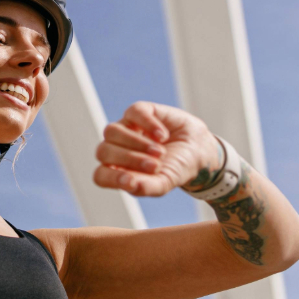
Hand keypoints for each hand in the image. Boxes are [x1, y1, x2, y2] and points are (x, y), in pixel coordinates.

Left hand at [93, 102, 219, 196]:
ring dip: (136, 143)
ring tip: (160, 152)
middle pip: (103, 151)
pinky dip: (148, 125)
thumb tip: (130, 185)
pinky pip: (134, 113)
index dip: (112, 178)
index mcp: (116, 170)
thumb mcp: (164, 183)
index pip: (100, 175)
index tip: (132, 181)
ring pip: (111, 131)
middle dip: (129, 159)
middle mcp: (116, 149)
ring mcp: (125, 128)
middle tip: (155, 166)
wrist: (198, 151)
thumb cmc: (175, 169)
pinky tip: (163, 136)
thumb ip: (146, 187)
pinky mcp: (139, 111)